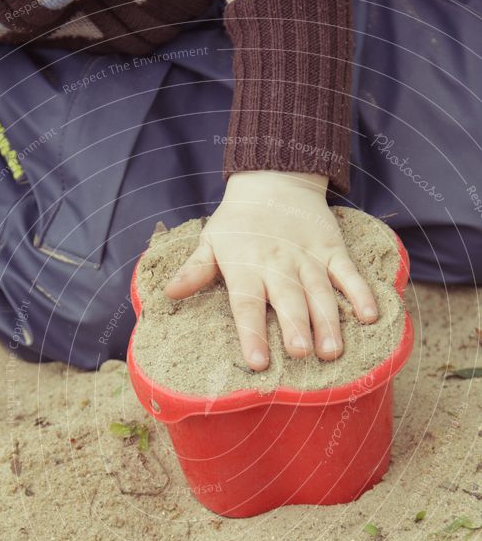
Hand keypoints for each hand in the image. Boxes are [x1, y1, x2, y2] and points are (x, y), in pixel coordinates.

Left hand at [165, 171, 377, 370]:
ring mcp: (309, 257)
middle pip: (288, 301)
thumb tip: (169, 292)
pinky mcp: (332, 250)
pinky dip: (361, 293)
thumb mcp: (211, 241)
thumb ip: (195, 270)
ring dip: (328, 321)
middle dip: (296, 328)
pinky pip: (349, 273)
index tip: (259, 362)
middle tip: (301, 354)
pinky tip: (371, 316)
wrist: (274, 178)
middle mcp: (279, 265)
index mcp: (246, 267)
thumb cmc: (238, 222)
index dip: (253, 334)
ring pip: (320, 292)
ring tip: (333, 350)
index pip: (247, 305)